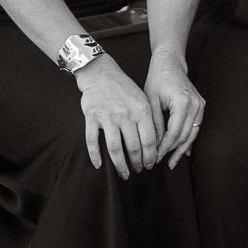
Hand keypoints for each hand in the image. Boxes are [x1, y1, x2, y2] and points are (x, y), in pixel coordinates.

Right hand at [75, 54, 158, 179]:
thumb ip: (148, 119)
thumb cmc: (124, 88)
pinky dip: (95, 155)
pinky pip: (92, 141)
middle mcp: (125, 114)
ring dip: (120, 165)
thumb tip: (155, 143)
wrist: (101, 74)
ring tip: (124, 173)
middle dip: (137, 162)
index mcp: (141, 110)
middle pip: (133, 146)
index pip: (149, 139)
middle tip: (139, 171)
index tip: (150, 164)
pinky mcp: (92, 117)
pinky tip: (99, 165)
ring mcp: (107, 116)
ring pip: (114, 148)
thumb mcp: (142, 99)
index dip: (150, 155)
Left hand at [143, 49, 204, 169]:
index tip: (154, 157)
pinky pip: (195, 127)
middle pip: (185, 136)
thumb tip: (154, 146)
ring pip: (192, 133)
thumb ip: (155, 124)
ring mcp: (200, 105)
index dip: (164, 148)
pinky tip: (183, 151)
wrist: (170, 64)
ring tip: (172, 162)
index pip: (174, 133)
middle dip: (173, 151)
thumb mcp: (150, 102)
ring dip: (182, 149)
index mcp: (182, 103)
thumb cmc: (157, 79)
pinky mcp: (200, 106)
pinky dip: (188, 139)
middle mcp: (195, 105)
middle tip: (161, 162)